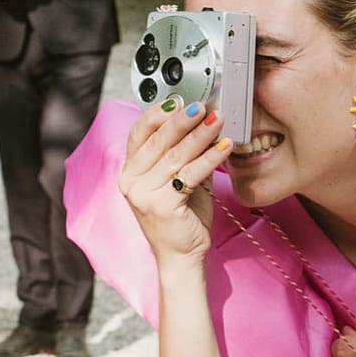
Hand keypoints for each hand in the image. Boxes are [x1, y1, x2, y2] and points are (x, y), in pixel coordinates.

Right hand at [119, 97, 230, 264]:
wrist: (181, 256)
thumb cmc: (181, 216)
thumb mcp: (177, 178)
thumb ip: (183, 152)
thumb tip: (203, 120)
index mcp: (130, 171)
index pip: (139, 133)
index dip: (158, 114)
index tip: (180, 100)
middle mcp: (131, 181)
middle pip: (158, 140)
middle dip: (184, 120)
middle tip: (204, 106)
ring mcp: (143, 194)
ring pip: (175, 155)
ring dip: (200, 134)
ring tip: (219, 119)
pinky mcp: (161, 205)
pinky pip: (189, 173)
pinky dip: (210, 158)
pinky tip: (225, 146)